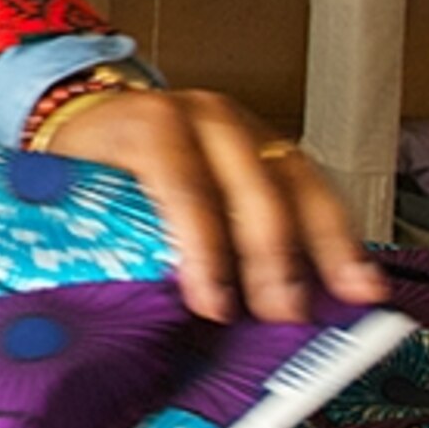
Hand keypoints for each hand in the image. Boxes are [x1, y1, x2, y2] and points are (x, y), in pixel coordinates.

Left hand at [44, 89, 387, 325]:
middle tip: (281, 312)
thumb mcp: (75, 190)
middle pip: (252, 185)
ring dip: (324, 244)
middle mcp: (204, 116)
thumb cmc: (84, 162)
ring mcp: (246, 127)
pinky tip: (353, 271)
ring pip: (297, 183)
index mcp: (147, 124)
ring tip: (347, 294)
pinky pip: (314, 187)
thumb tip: (118, 306)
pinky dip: (336, 232)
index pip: (184, 187)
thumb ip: (99, 233)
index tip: (215, 305)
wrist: (94, 116)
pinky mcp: (274, 147)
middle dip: (271, 255)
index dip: (204, 250)